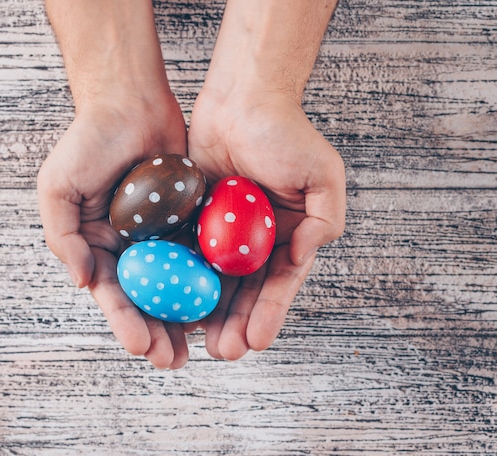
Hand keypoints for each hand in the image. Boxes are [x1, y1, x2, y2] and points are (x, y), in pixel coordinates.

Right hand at [38, 87, 190, 368]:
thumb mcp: (58, 188)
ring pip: (178, 284)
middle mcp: (132, 247)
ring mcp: (163, 235)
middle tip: (174, 360)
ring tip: (201, 346)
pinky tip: (222, 302)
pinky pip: (201, 252)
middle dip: (159, 332)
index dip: (125, 323)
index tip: (141, 347)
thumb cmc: (88, 142)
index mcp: (99, 246)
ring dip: (187, 316)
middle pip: (147, 299)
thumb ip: (62, 236)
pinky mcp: (190, 219)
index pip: (113, 294)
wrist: (130, 100)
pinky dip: (209, 278)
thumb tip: (83, 282)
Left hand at [187, 87, 345, 359]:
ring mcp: (223, 232)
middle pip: (245, 291)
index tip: (257, 341)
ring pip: (214, 281)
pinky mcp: (194, 219)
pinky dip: (182, 280)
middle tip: (223, 352)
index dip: (270, 314)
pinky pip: (187, 254)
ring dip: (209, 313)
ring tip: (199, 343)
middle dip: (237, 323)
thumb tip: (303, 256)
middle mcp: (254, 240)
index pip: (279, 284)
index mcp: (287, 236)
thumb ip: (324, 219)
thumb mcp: (322, 174)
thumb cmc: (285, 133)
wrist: (241, 99)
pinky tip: (174, 306)